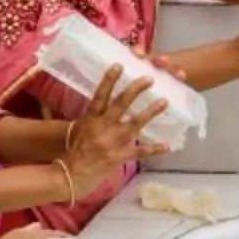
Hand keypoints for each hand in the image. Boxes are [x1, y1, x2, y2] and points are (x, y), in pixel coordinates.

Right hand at [61, 65, 166, 188]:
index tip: (119, 65)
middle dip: (135, 90)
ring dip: (150, 113)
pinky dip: (154, 149)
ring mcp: (112, 142)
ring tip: (164, 102)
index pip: (100, 95)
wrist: (71, 173)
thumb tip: (105, 100)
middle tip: (149, 78)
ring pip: (134, 124)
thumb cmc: (76, 148)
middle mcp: (102, 127)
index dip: (109, 80)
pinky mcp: (119, 157)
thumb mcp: (80, 127)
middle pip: (120, 105)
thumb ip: (94, 115)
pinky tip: (167, 146)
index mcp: (91, 118)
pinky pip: (139, 152)